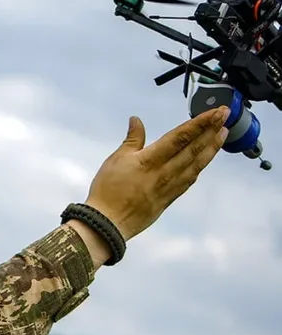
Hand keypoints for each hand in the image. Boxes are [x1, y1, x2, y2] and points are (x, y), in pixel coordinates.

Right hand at [77, 107, 228, 246]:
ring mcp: (170, 187)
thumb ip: (132, 139)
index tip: (215, 112)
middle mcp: (165, 173)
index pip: (181, 137)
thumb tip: (136, 121)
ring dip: (212, 147)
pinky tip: (205, 160)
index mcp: (150, 160)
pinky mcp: (169, 198)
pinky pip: (189, 180)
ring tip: (223, 133)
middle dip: (211, 130)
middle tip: (226, 116)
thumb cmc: (107, 191)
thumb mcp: (115, 160)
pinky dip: (200, 167)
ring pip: (196, 164)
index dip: (200, 123)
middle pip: (194, 149)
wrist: (108, 223)